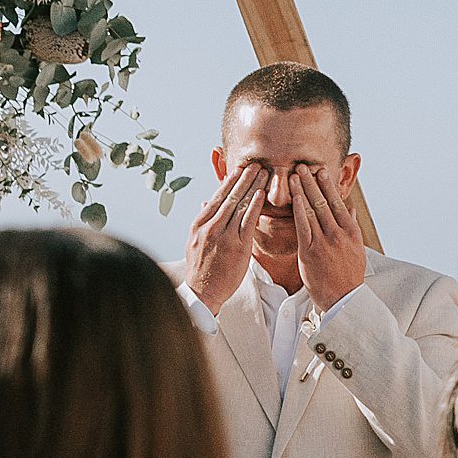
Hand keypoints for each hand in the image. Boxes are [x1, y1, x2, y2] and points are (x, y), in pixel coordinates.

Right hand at [184, 161, 265, 312]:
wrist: (202, 293)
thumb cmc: (201, 269)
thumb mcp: (194, 242)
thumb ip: (202, 221)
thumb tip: (204, 202)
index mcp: (199, 224)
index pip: (216, 197)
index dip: (229, 181)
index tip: (239, 169)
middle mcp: (210, 226)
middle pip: (229, 196)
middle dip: (243, 178)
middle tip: (256, 164)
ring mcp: (223, 236)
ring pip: (239, 205)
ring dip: (252, 186)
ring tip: (263, 173)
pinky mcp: (237, 247)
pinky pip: (247, 221)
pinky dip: (254, 206)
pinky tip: (262, 194)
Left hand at [292, 163, 367, 309]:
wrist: (343, 299)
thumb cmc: (348, 275)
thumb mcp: (356, 249)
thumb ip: (352, 227)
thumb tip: (351, 210)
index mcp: (351, 231)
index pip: (337, 202)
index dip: (328, 184)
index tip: (320, 170)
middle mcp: (339, 233)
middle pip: (323, 201)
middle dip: (312, 181)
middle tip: (303, 165)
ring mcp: (324, 242)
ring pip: (313, 210)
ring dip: (303, 190)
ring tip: (294, 174)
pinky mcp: (310, 252)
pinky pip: (304, 226)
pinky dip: (299, 209)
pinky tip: (294, 197)